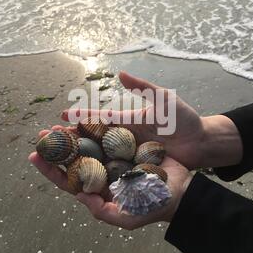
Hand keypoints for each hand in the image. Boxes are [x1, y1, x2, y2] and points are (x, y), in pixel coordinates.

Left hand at [29, 139, 191, 229]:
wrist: (182, 191)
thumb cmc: (155, 207)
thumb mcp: (128, 218)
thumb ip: (102, 211)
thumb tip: (78, 196)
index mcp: (98, 191)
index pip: (68, 181)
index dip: (50, 169)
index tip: (34, 156)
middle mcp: (102, 173)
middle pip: (74, 159)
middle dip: (57, 148)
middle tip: (43, 134)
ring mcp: (113, 158)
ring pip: (88, 145)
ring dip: (73, 135)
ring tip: (58, 124)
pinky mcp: (126, 145)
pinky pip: (107, 135)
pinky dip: (94, 127)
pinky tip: (84, 119)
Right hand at [62, 71, 242, 169]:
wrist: (201, 143)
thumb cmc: (184, 120)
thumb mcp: (164, 100)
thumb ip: (143, 88)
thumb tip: (120, 74)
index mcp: (127, 121)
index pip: (98, 118)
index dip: (80, 117)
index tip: (61, 116)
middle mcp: (123, 138)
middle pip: (93, 139)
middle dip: (72, 139)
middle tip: (50, 140)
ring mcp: (129, 155)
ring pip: (99, 156)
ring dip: (79, 158)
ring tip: (59, 160)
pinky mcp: (136, 168)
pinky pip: (115, 171)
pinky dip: (99, 174)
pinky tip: (84, 178)